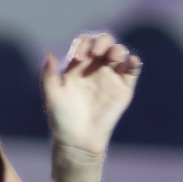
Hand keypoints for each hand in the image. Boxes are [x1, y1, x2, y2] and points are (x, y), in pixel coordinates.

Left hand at [38, 30, 144, 154]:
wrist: (78, 140)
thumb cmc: (62, 118)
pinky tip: (131, 60)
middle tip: (96, 53)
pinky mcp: (123, 88)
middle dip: (102, 41)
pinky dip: (134, 62)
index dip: (83, 43)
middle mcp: (95, 67)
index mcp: (78, 65)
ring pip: (119, 53)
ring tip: (112, 57)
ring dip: (117, 49)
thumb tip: (49, 53)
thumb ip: (49, 74)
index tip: (78, 56)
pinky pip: (132, 70)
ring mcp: (110, 77)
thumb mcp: (52, 95)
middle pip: (104, 43)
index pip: (84, 42)